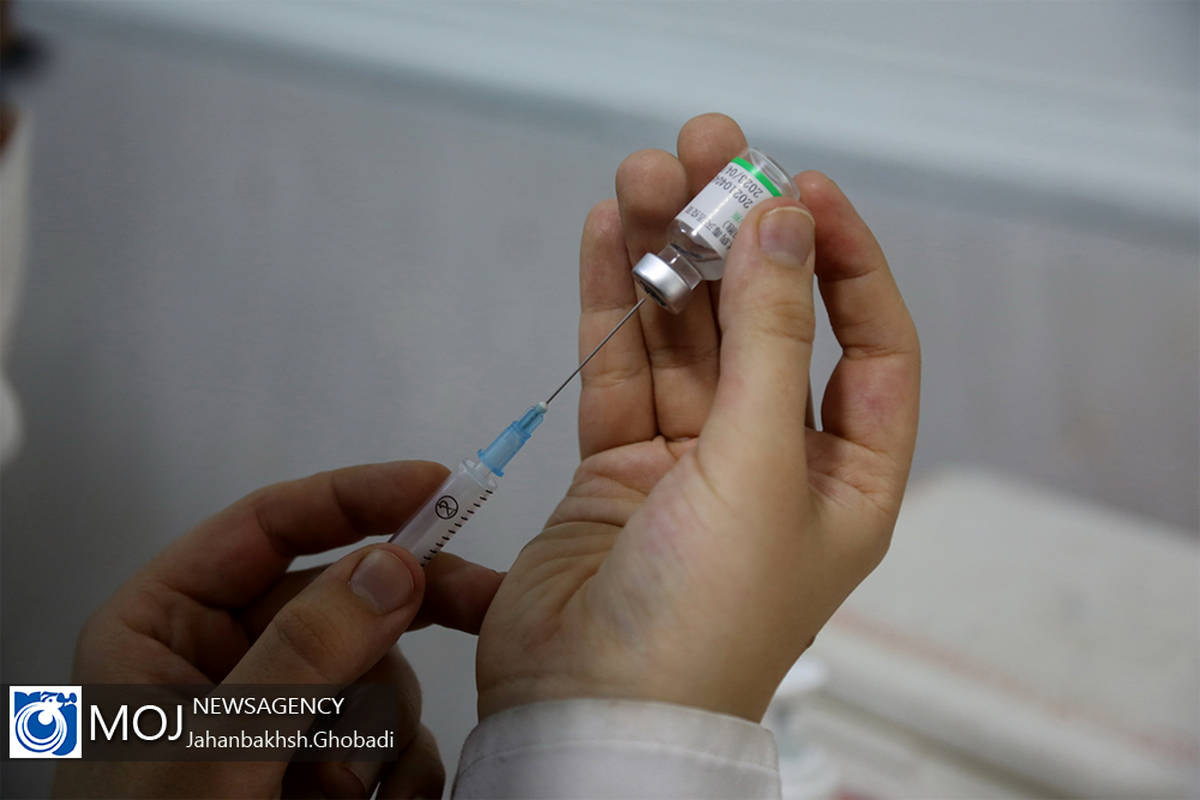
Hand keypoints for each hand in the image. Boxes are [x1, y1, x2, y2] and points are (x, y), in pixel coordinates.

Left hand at [55, 461, 503, 798]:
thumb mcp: (217, 755)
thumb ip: (301, 654)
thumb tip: (390, 566)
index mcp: (163, 627)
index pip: (269, 525)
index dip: (356, 497)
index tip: (437, 487)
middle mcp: (224, 660)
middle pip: (343, 592)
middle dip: (406, 614)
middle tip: (485, 604)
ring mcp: (278, 715)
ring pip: (380, 668)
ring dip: (380, 730)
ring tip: (335, 795)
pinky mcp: (318, 764)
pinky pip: (393, 733)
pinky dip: (397, 770)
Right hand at [477, 114, 919, 720]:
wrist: (591, 712)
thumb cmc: (705, 617)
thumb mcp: (758, 469)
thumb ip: (768, 341)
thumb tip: (782, 226)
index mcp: (845, 478)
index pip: (869, 348)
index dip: (843, 263)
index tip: (802, 189)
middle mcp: (771, 465)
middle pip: (764, 326)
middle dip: (737, 240)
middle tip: (705, 151)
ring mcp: (689, 464)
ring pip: (684, 338)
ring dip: (668, 257)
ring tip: (642, 176)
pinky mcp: (614, 469)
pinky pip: (620, 370)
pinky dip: (614, 304)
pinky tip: (609, 234)